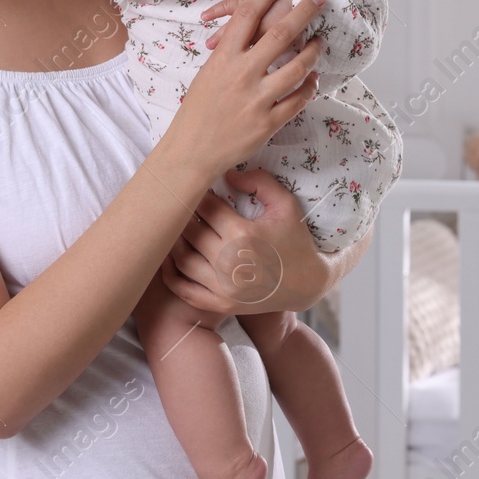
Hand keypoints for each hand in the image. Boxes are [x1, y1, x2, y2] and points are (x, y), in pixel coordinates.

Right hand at [151, 0, 322, 177]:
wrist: (191, 150)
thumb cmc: (198, 110)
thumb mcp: (208, 72)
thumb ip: (231, 52)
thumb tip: (254, 31)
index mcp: (223, 58)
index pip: (247, 15)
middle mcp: (242, 74)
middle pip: (280, 33)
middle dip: (303, 12)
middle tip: (318, 0)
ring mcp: (257, 99)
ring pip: (297, 67)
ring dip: (313, 52)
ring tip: (319, 43)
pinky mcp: (269, 122)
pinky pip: (298, 100)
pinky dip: (309, 86)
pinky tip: (312, 78)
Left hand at [161, 169, 331, 313]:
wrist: (308, 284)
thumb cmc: (296, 240)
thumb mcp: (287, 205)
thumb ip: (260, 182)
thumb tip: (226, 174)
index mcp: (244, 235)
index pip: (206, 207)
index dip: (199, 194)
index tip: (198, 188)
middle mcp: (229, 262)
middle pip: (190, 230)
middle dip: (184, 214)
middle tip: (183, 204)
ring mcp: (223, 287)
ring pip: (181, 258)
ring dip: (174, 240)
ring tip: (176, 227)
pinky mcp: (220, 304)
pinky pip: (183, 289)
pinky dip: (170, 273)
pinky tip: (170, 257)